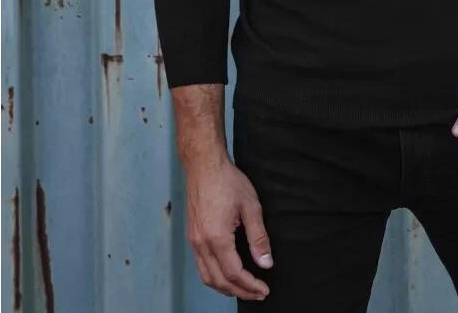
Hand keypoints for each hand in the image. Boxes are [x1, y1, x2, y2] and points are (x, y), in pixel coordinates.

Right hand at [185, 154, 273, 300]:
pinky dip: (214, 277)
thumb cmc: (227, 181)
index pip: (234, 273)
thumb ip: (259, 237)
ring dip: (225, 287)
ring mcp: (194, 240)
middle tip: (257, 294)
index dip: (250, 285)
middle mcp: (201, 243)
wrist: (204, 164)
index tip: (264, 290)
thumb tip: (266, 263)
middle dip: (239, 291)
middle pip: (219, 281)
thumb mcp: (251, 206)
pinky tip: (226, 274)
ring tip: (244, 289)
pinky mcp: (192, 235)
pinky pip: (201, 265)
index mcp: (217, 237)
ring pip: (207, 277)